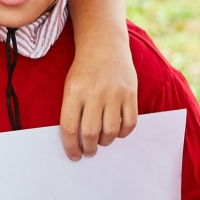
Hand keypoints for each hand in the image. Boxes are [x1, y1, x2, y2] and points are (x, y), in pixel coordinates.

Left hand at [59, 39, 137, 160]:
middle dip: (89, 148)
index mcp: (74, 92)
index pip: (69, 128)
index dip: (71, 147)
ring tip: (101, 140)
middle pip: (90, 133)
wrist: (104, 45)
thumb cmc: (84, 70)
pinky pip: (130, 123)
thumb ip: (73, 111)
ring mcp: (114, 93)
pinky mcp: (131, 93)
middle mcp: (94, 93)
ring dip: (105, 142)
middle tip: (88, 151)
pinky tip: (116, 131)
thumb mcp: (70, 86)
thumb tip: (77, 141)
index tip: (74, 155)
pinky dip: (123, 133)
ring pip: (111, 131)